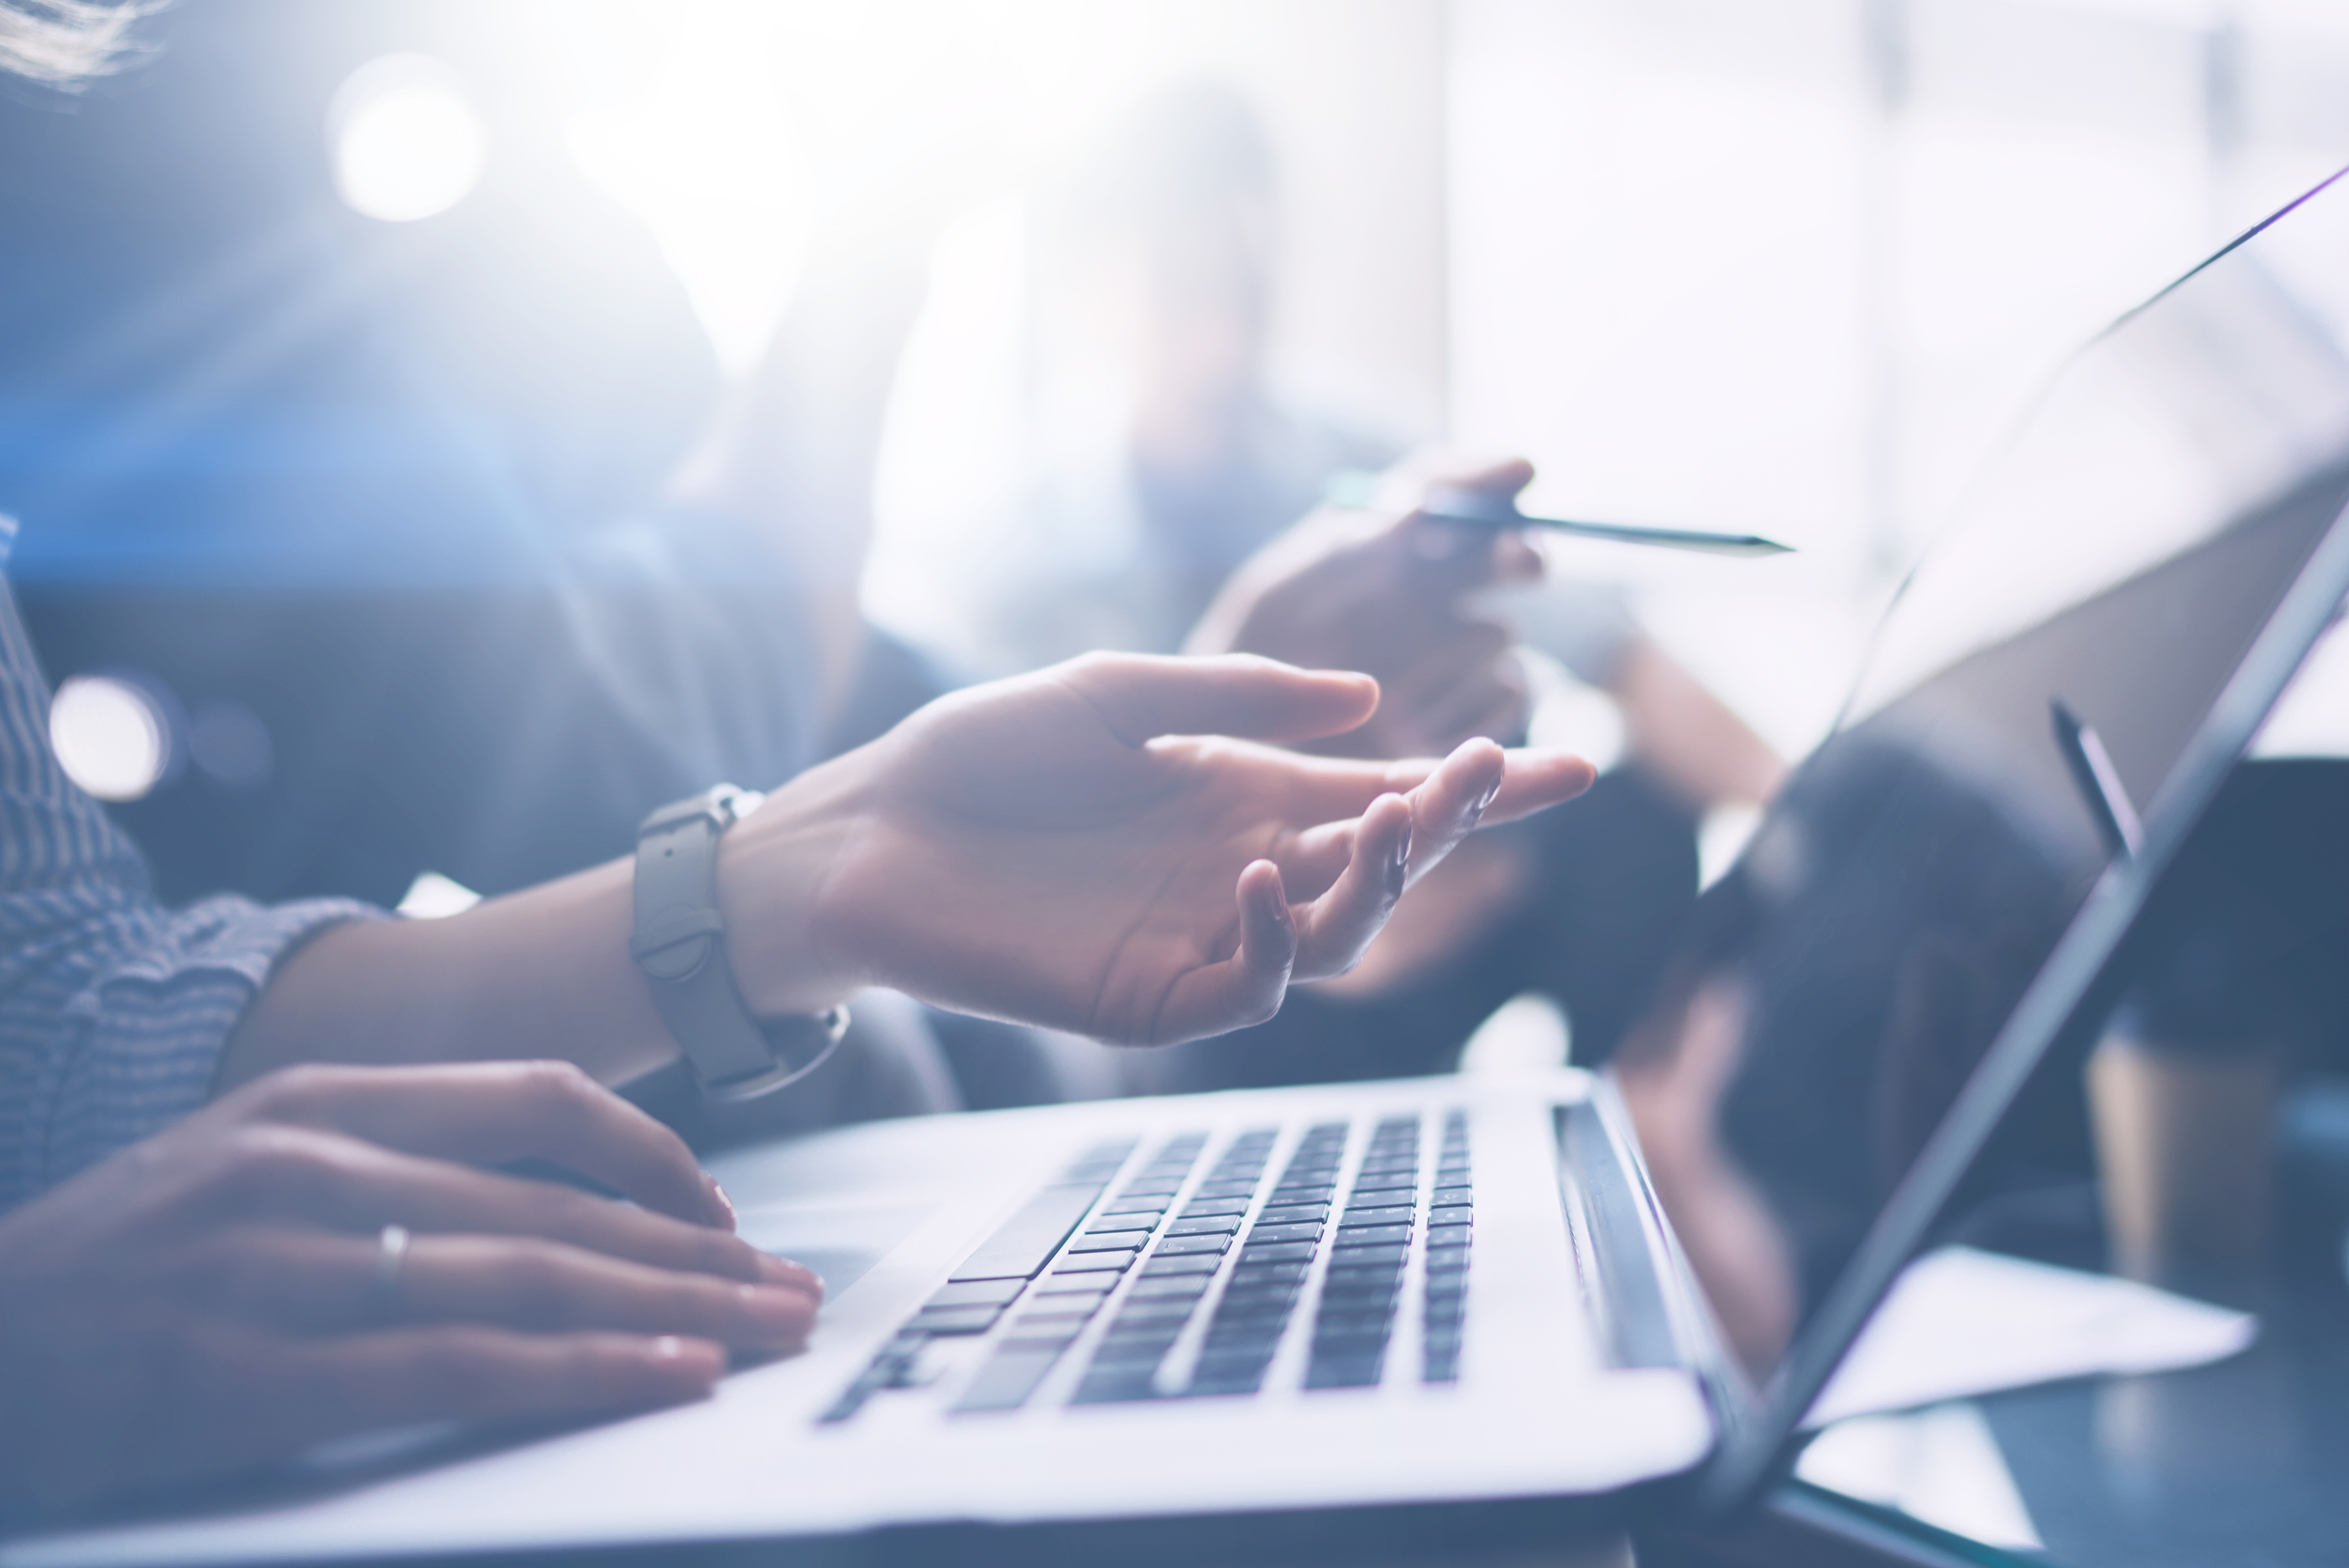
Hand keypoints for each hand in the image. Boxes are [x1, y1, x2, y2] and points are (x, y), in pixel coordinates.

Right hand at [0, 1062, 818, 1516]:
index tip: (725, 1215)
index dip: (652, 1155)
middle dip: (696, 1254)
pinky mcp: (244, 1370)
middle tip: (796, 1290)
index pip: (534, 1098)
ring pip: (528, 1273)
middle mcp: (309, 1160)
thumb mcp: (242, 1172)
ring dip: (670, 1309)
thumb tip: (536, 1210)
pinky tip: (662, 1380)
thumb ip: (382, 1167)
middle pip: (557, 1201)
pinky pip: (452, 1363)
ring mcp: (275, 1260)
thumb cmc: (110, 1271)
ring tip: (768, 1334)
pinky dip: (575, 1370)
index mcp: (318, 1099)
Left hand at [721, 652, 1594, 1042]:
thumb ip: (1240, 698)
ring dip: (1377, 879)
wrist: (865, 828)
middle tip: (1483, 771)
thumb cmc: (980, 753)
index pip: (1388, 792)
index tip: (1576, 760)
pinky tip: (1257, 877)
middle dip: (1451, 822)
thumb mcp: (1117, 696)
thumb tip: (1369, 702)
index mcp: (1245, 793)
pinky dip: (1269, 940)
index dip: (1480, 785)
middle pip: (1384, 864)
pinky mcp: (1150, 1000)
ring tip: (1392, 812)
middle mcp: (1242, 869)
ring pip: (1336, 935)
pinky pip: (1245, 991)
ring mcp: (1201, 940)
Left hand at [1183, 453, 1545, 759]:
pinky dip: (1466, 710)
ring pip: (1497, 632)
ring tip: (1389, 694)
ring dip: (1457, 654)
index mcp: (1383, 543)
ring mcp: (1456, 653)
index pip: (1448, 490)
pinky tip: (1408, 731)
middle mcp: (1431, 591)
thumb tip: (1415, 509)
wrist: (1243, 756)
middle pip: (1503, 554)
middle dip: (1517, 554)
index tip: (1521, 471)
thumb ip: (1347, 552)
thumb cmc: (1245, 667)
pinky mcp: (1472, 714)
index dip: (1487, 476)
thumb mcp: (1277, 598)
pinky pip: (1505, 696)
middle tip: (1516, 560)